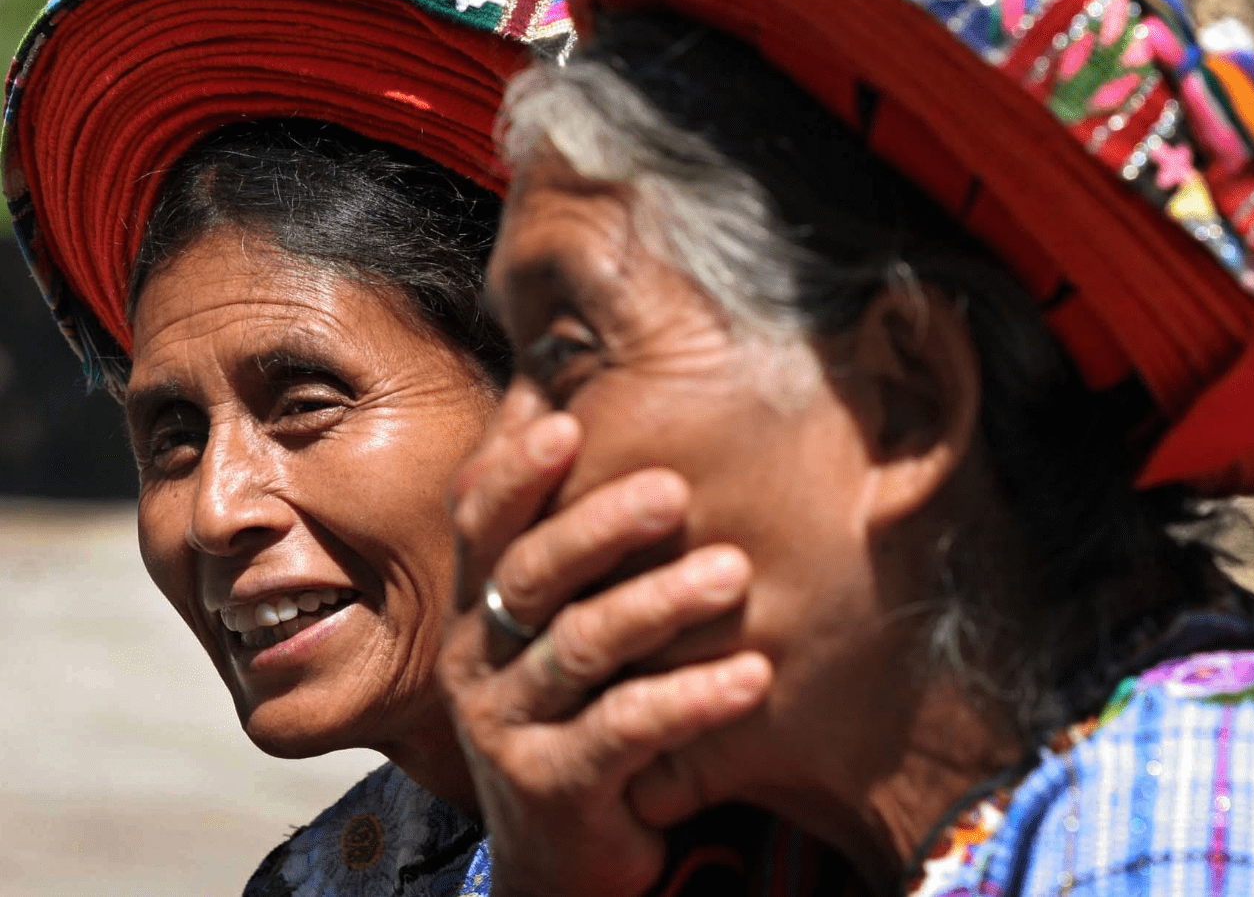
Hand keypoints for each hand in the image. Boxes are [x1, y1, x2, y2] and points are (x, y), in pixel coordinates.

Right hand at [440, 388, 771, 896]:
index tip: (571, 422)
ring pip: (580, 646)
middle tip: (673, 491)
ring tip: (734, 574)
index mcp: (484, 603)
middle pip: (528, 572)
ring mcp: (508, 724)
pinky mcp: (551, 788)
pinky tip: (753, 675)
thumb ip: (587, 548)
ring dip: (659, 603)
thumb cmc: (589, 707)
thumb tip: (626, 419)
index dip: (517, 470)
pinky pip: (623, 730)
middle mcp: (482, 656)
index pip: (480, 519)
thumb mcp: (572, 626)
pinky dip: (690, 699)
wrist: (568, 853)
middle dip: (599, 525)